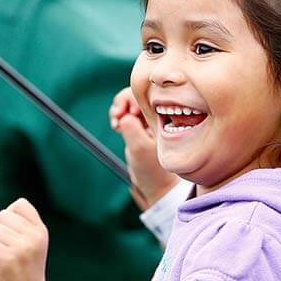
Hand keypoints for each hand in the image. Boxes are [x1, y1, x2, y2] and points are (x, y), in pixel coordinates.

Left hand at [0, 198, 51, 280]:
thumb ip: (1, 224)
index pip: (19, 204)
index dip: (9, 217)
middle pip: (1, 216)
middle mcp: (34, 236)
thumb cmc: (21, 269)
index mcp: (40, 230)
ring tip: (1, 257)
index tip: (14, 235)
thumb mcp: (18, 242)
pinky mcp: (7, 258)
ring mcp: (22, 247)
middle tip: (7, 249)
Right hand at [110, 87, 179, 209]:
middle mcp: (157, 117)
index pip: (149, 96)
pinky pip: (126, 114)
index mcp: (164, 119)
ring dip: (119, 109)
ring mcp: (147, 121)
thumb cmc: (152, 169)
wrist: (154, 185)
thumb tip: (125, 116)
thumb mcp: (140, 149)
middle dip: (124, 102)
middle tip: (117, 115)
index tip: (129, 113)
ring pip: (130, 104)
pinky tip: (116, 125)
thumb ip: (132, 130)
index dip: (134, 99)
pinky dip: (118, 116)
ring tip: (116, 121)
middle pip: (138, 96)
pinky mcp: (138, 128)